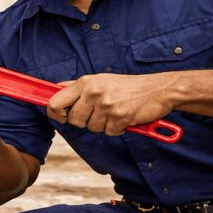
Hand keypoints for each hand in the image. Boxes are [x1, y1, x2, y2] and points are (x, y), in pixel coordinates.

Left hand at [47, 73, 173, 134]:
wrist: (159, 89)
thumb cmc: (127, 86)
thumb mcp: (100, 80)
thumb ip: (77, 86)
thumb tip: (54, 88)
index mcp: (85, 83)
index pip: (55, 102)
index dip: (55, 113)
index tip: (60, 116)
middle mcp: (94, 92)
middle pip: (73, 120)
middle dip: (84, 121)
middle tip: (99, 113)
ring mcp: (107, 104)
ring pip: (91, 128)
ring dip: (103, 125)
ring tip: (114, 112)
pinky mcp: (120, 116)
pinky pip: (109, 132)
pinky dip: (117, 128)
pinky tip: (124, 117)